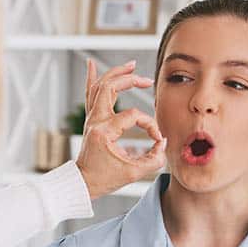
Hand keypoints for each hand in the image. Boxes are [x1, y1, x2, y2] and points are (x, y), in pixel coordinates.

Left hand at [75, 59, 165, 199]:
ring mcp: (91, 118)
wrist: (83, 182)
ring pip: (99, 86)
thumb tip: (164, 143)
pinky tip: (91, 63)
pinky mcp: (90, 119)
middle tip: (148, 81)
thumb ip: (154, 159)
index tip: (157, 138)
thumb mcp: (133, 173)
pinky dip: (91, 78)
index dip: (149, 124)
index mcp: (104, 131)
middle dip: (131, 80)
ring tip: (130, 65)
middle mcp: (95, 120)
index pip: (132, 116)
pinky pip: (90, 93)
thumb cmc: (105, 179)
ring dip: (115, 73)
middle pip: (111, 87)